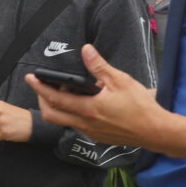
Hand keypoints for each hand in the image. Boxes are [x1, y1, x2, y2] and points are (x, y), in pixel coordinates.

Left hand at [26, 44, 165, 148]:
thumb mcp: (120, 80)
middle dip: (42, 99)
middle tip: (41, 85)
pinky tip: (82, 101)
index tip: (30, 78)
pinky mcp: (96, 136)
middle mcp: (85, 123)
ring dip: (57, 106)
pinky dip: (71, 112)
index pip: (55, 98)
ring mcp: (89, 132)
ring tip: (65, 90)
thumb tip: (86, 50)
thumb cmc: (140, 107)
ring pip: (63, 120)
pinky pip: (75, 124)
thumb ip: (99, 66)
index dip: (40, 87)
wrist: (154, 131)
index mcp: (88, 109)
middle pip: (52, 114)